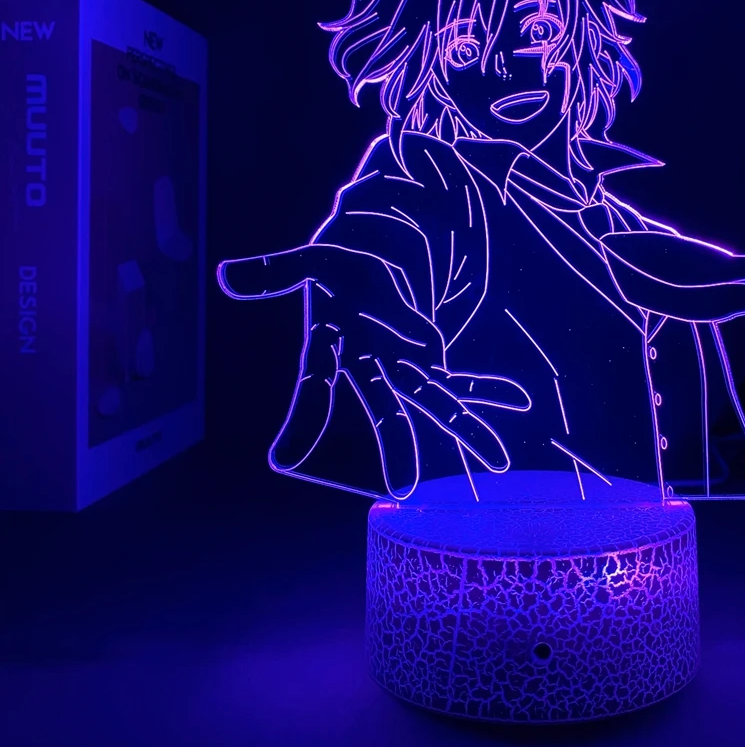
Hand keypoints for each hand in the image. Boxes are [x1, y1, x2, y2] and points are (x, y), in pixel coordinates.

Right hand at [217, 244, 528, 497]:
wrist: (370, 261)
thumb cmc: (339, 265)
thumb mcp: (314, 259)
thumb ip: (278, 270)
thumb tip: (225, 277)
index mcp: (333, 345)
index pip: (312, 384)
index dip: (300, 418)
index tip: (284, 459)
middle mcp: (368, 366)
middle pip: (382, 403)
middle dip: (397, 439)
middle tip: (405, 486)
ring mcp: (401, 366)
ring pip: (434, 399)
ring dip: (465, 425)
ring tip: (495, 460)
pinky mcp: (428, 359)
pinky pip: (459, 379)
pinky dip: (487, 388)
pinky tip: (517, 402)